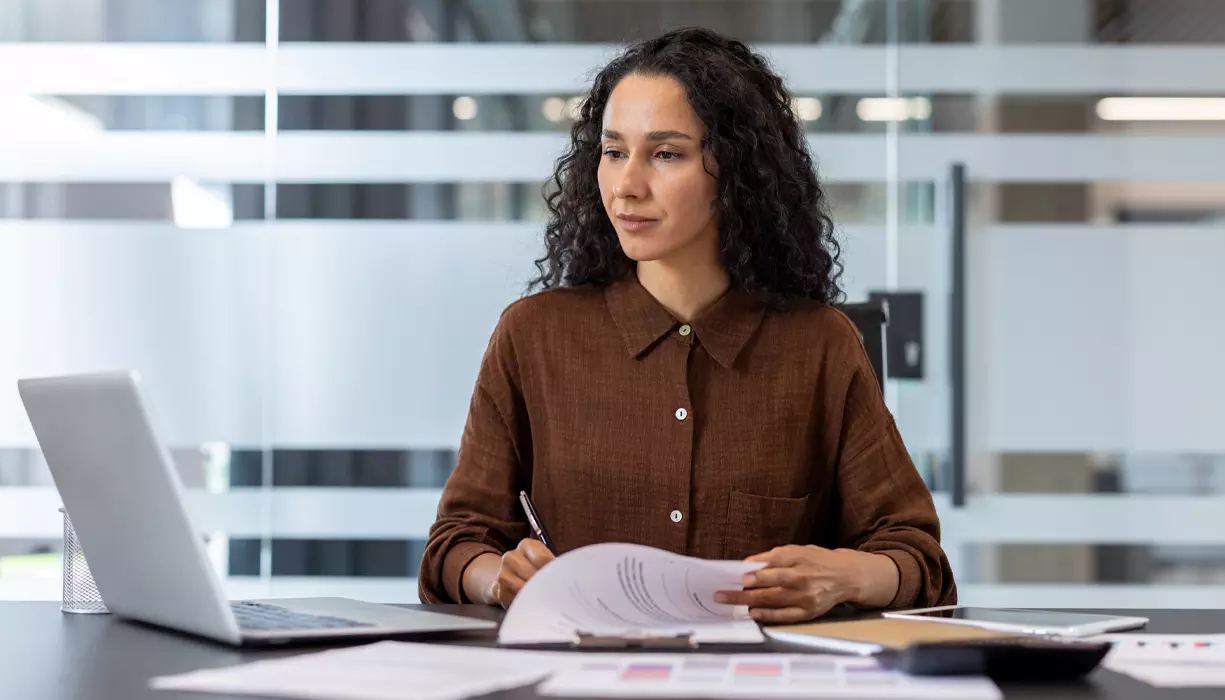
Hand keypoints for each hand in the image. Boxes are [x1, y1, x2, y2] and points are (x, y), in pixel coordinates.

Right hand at [491, 539, 554, 607]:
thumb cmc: (534, 567)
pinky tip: (528, 598)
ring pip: (522, 587)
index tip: (559, 579)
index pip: (542, 559)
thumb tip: (567, 574)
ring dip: (533, 593)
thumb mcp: (545, 559)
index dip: (553, 571)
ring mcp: (502, 573)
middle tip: (552, 589)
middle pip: (532, 574)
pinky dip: (524, 601)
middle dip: (543, 583)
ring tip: (540, 594)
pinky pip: (515, 599)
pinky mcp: (498, 590)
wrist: (511, 576)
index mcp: (526, 545)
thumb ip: (553, 564)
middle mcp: (511, 556)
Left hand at [714, 545, 879, 623]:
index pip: (776, 563)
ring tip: (730, 602)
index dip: (759, 571)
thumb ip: (775, 556)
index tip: (742, 575)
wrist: (846, 576)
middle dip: (745, 589)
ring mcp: (806, 597)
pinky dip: (769, 615)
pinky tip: (753, 613)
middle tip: (722, 594)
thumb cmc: (817, 561)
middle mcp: (803, 577)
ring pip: (774, 600)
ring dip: (749, 602)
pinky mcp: (808, 611)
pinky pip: (785, 615)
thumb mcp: (799, 550)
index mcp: (800, 558)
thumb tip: (749, 564)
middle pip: (771, 584)